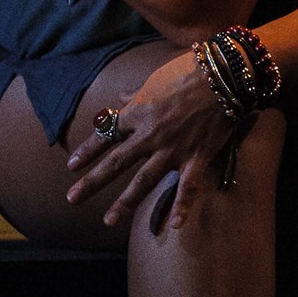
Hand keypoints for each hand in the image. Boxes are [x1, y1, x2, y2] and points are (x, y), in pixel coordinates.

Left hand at [63, 49, 239, 229]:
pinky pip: (188, 186)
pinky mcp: (198, 157)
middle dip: (92, 182)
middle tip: (72, 199)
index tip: (72, 166)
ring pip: (144, 180)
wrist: (225, 75)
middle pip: (116, 162)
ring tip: (108, 220)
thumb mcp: (156, 79)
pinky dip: (182, 206)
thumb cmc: (189, 71)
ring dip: (125, 202)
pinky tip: (174, 225)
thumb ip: (138, 95)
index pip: (106, 134)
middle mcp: (150, 134)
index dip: (88, 151)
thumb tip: (123, 99)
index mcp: (138, 113)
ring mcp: (174, 149)